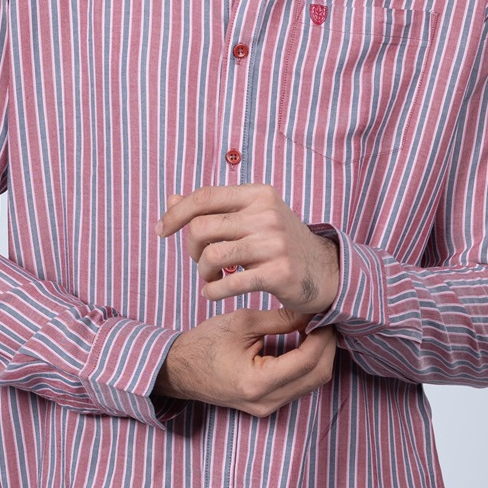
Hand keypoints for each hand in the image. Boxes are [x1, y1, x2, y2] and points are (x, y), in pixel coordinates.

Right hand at [152, 305, 335, 415]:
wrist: (178, 370)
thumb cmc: (204, 343)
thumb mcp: (242, 323)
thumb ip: (280, 319)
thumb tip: (312, 311)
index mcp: (257, 382)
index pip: (307, 361)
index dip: (322, 336)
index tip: (325, 314)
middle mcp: (266, 402)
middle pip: (317, 376)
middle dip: (327, 346)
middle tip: (326, 320)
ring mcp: (268, 408)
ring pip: (313, 383)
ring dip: (320, 355)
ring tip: (316, 327)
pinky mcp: (267, 405)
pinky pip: (300, 386)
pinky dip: (308, 364)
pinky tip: (304, 342)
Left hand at [156, 183, 339, 314]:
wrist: (325, 270)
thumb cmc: (279, 243)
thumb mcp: (251, 218)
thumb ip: (213, 209)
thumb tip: (172, 200)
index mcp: (258, 195)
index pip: (204, 196)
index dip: (176, 214)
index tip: (162, 230)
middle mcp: (266, 215)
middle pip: (201, 227)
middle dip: (190, 248)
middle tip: (199, 261)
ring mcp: (274, 244)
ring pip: (211, 256)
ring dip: (202, 272)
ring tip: (210, 278)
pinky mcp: (278, 273)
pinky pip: (229, 283)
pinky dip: (212, 291)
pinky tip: (214, 292)